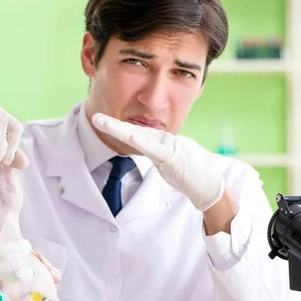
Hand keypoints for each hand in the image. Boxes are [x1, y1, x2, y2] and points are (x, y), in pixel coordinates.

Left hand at [92, 113, 224, 211]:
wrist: (205, 182)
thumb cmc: (188, 170)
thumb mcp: (166, 160)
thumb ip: (155, 151)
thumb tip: (144, 145)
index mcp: (156, 143)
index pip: (132, 133)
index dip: (116, 127)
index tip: (99, 121)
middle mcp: (159, 142)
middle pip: (131, 132)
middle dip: (112, 126)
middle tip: (95, 118)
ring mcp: (165, 148)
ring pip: (139, 137)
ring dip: (121, 131)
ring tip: (105, 124)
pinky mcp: (171, 156)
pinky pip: (154, 149)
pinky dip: (143, 142)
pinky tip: (132, 136)